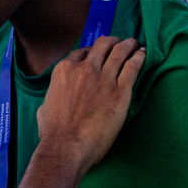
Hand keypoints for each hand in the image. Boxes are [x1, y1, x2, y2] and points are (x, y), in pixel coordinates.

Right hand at [36, 36, 144, 173]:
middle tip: (120, 44)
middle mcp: (84, 69)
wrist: (67, 145)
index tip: (98, 55)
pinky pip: (133, 66)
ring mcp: (103, 78)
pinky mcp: (120, 91)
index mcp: (64, 70)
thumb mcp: (44, 107)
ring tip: (135, 44)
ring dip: (129, 45)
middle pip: (102, 45)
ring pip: (120, 51)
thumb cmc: (53, 132)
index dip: (92, 52)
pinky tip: (142, 54)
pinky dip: (139, 57)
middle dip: (112, 42)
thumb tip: (53, 100)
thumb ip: (53, 96)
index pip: (81, 52)